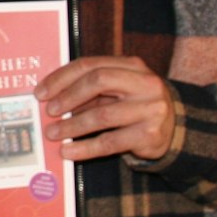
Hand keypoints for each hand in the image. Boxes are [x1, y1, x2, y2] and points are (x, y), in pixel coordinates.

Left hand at [34, 56, 177, 162]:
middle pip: (98, 82)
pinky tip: (68, 152)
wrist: (174, 130)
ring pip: (102, 115)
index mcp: (132, 65)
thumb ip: (90, 89)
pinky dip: (85, 148)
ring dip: (72, 126)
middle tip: (49, 111)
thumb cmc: (135, 106)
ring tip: (53, 133)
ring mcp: (150, 109)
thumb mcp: (117, 91)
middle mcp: (144, 83)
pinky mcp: (150, 135)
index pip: (90, 65)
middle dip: (68, 97)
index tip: (41, 92)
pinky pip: (110, 142)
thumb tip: (50, 98)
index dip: (61, 78)